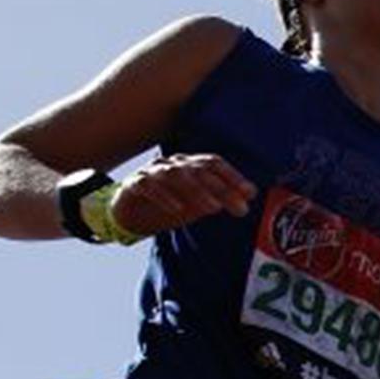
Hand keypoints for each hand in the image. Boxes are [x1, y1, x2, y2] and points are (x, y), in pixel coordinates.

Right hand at [109, 153, 255, 235]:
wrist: (128, 214)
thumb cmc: (167, 205)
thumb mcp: (197, 204)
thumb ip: (221, 197)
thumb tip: (251, 193)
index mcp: (188, 166)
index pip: (212, 163)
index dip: (232, 176)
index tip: (250, 193)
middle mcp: (172, 164)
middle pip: (198, 171)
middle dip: (221, 189)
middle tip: (240, 208)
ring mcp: (152, 172)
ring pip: (175, 175)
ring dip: (196, 191)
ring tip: (213, 208)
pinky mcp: (135, 184)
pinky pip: (149, 186)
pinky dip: (164, 197)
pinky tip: (178, 210)